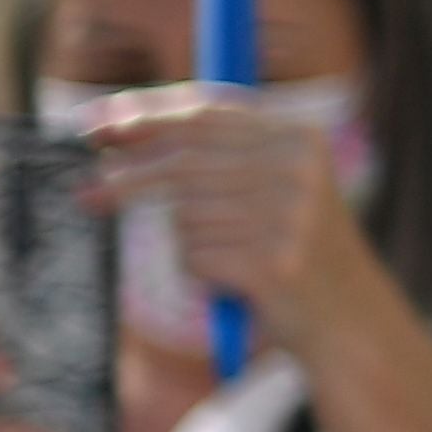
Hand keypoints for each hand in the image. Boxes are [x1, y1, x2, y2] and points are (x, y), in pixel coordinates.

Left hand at [83, 86, 392, 360]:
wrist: (348, 317)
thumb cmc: (289, 247)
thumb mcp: (266, 188)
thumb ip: (208, 155)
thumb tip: (111, 132)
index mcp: (299, 138)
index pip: (204, 114)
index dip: (142, 116)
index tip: (90, 126)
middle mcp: (299, 169)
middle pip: (184, 161)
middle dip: (127, 177)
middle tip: (84, 194)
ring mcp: (290, 216)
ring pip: (185, 214)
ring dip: (185, 240)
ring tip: (223, 254)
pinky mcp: (274, 263)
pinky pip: (195, 256)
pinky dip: (197, 271)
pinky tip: (232, 282)